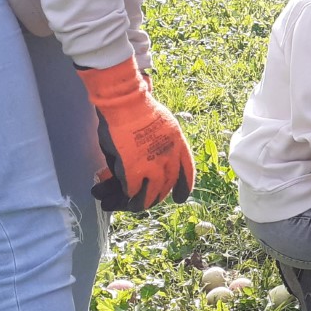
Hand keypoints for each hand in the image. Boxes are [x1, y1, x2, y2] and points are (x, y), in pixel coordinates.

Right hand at [78, 59, 193, 209]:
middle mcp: (169, 159)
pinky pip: (131, 191)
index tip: (179, 198)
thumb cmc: (139, 108)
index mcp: (179, 145)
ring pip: (150, 195)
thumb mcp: (165, 124)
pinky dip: (127, 196)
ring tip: (134, 207)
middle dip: (158, 197)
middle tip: (150, 202)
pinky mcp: (133, 172)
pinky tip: (124, 198)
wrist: (127, 103)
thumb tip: (155, 158)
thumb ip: (163, 144)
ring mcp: (152, 167)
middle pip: (167, 186)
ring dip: (142, 203)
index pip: (186, 173)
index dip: (183, 187)